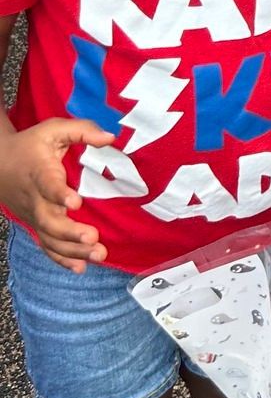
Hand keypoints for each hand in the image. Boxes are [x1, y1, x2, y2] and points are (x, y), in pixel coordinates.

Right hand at [0, 119, 114, 269]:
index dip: (59, 194)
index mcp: (39, 172)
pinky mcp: (36, 225)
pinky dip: (61, 259)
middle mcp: (34, 198)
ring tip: (98, 255)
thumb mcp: (53, 129)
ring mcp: (34, 215)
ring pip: (49, 237)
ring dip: (72, 250)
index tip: (75, 202)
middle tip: (93, 238)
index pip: (47, 184)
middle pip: (47, 220)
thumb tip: (110, 138)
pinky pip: (46, 246)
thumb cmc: (31, 145)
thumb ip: (82, 130)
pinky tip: (80, 268)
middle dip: (70, 231)